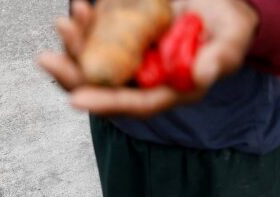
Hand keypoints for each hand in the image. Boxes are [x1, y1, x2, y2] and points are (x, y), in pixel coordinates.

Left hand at [38, 0, 258, 116]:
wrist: (218, 4)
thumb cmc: (228, 25)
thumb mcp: (231, 40)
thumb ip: (219, 59)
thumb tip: (199, 77)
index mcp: (170, 89)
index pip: (136, 103)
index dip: (107, 103)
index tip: (78, 99)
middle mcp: (146, 79)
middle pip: (104, 88)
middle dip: (74, 76)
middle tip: (47, 59)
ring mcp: (132, 58)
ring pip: (94, 62)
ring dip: (74, 47)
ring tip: (65, 22)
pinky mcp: (123, 37)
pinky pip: (96, 37)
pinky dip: (84, 25)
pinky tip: (81, 9)